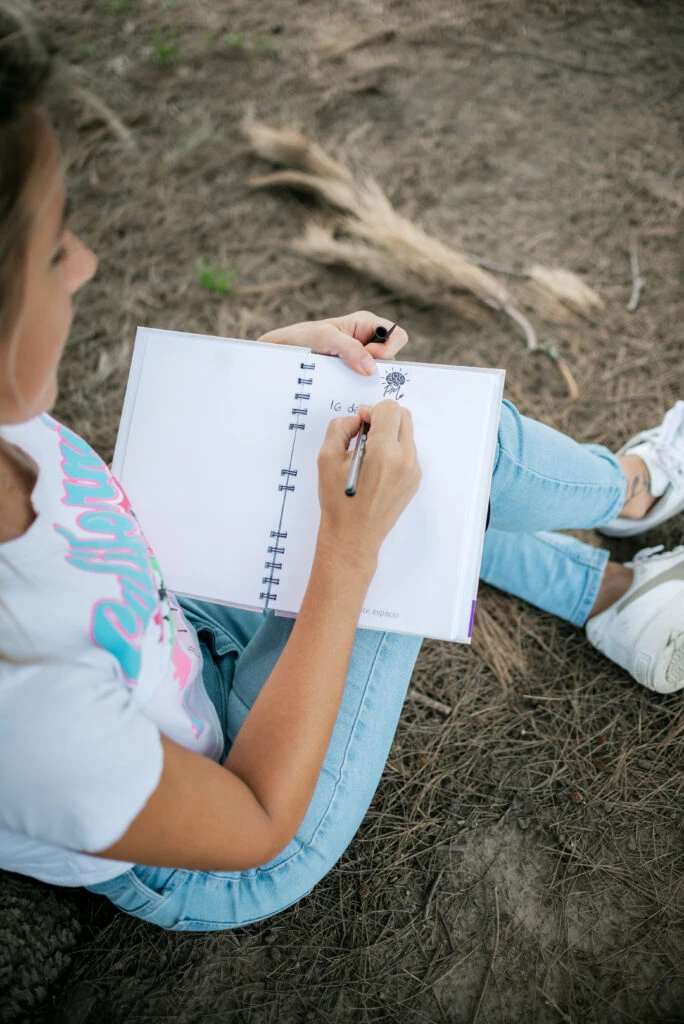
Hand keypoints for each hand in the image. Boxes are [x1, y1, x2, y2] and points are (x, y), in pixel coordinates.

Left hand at [257, 311, 408, 375]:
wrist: (281, 354)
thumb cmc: (302, 338)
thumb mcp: (325, 338)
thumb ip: (350, 349)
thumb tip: (372, 369)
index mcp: (367, 325)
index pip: (398, 336)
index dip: (389, 349)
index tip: (370, 357)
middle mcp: (369, 343)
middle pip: (393, 359)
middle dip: (379, 369)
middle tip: (357, 372)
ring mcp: (362, 361)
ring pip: (379, 375)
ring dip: (366, 381)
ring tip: (345, 380)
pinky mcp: (353, 376)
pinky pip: (365, 386)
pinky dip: (358, 389)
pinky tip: (344, 389)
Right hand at [316, 401, 420, 566]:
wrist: (353, 536)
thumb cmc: (339, 502)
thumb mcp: (327, 458)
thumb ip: (341, 427)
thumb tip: (357, 419)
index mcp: (384, 451)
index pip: (389, 409)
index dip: (371, 410)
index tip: (360, 423)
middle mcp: (405, 459)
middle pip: (403, 416)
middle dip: (383, 418)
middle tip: (364, 433)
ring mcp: (413, 471)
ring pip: (407, 433)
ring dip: (389, 433)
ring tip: (368, 454)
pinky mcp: (414, 480)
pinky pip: (408, 452)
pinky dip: (394, 450)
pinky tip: (376, 467)